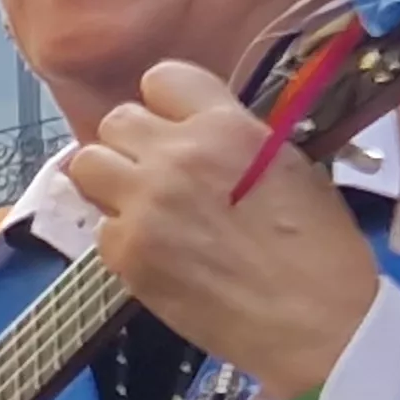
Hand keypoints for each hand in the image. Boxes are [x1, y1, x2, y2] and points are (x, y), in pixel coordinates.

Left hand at [72, 61, 385, 398]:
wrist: (309, 319)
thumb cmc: (313, 246)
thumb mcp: (285, 165)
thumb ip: (230, 139)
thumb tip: (194, 135)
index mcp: (224, 126)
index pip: (161, 79)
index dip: (163, 104)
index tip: (170, 125)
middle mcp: (175, 157)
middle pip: (115, 121)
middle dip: (131, 143)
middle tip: (153, 171)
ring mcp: (142, 205)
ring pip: (85, 165)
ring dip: (107, 181)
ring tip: (138, 204)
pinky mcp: (123, 252)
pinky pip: (98, 228)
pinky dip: (119, 238)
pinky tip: (153, 253)